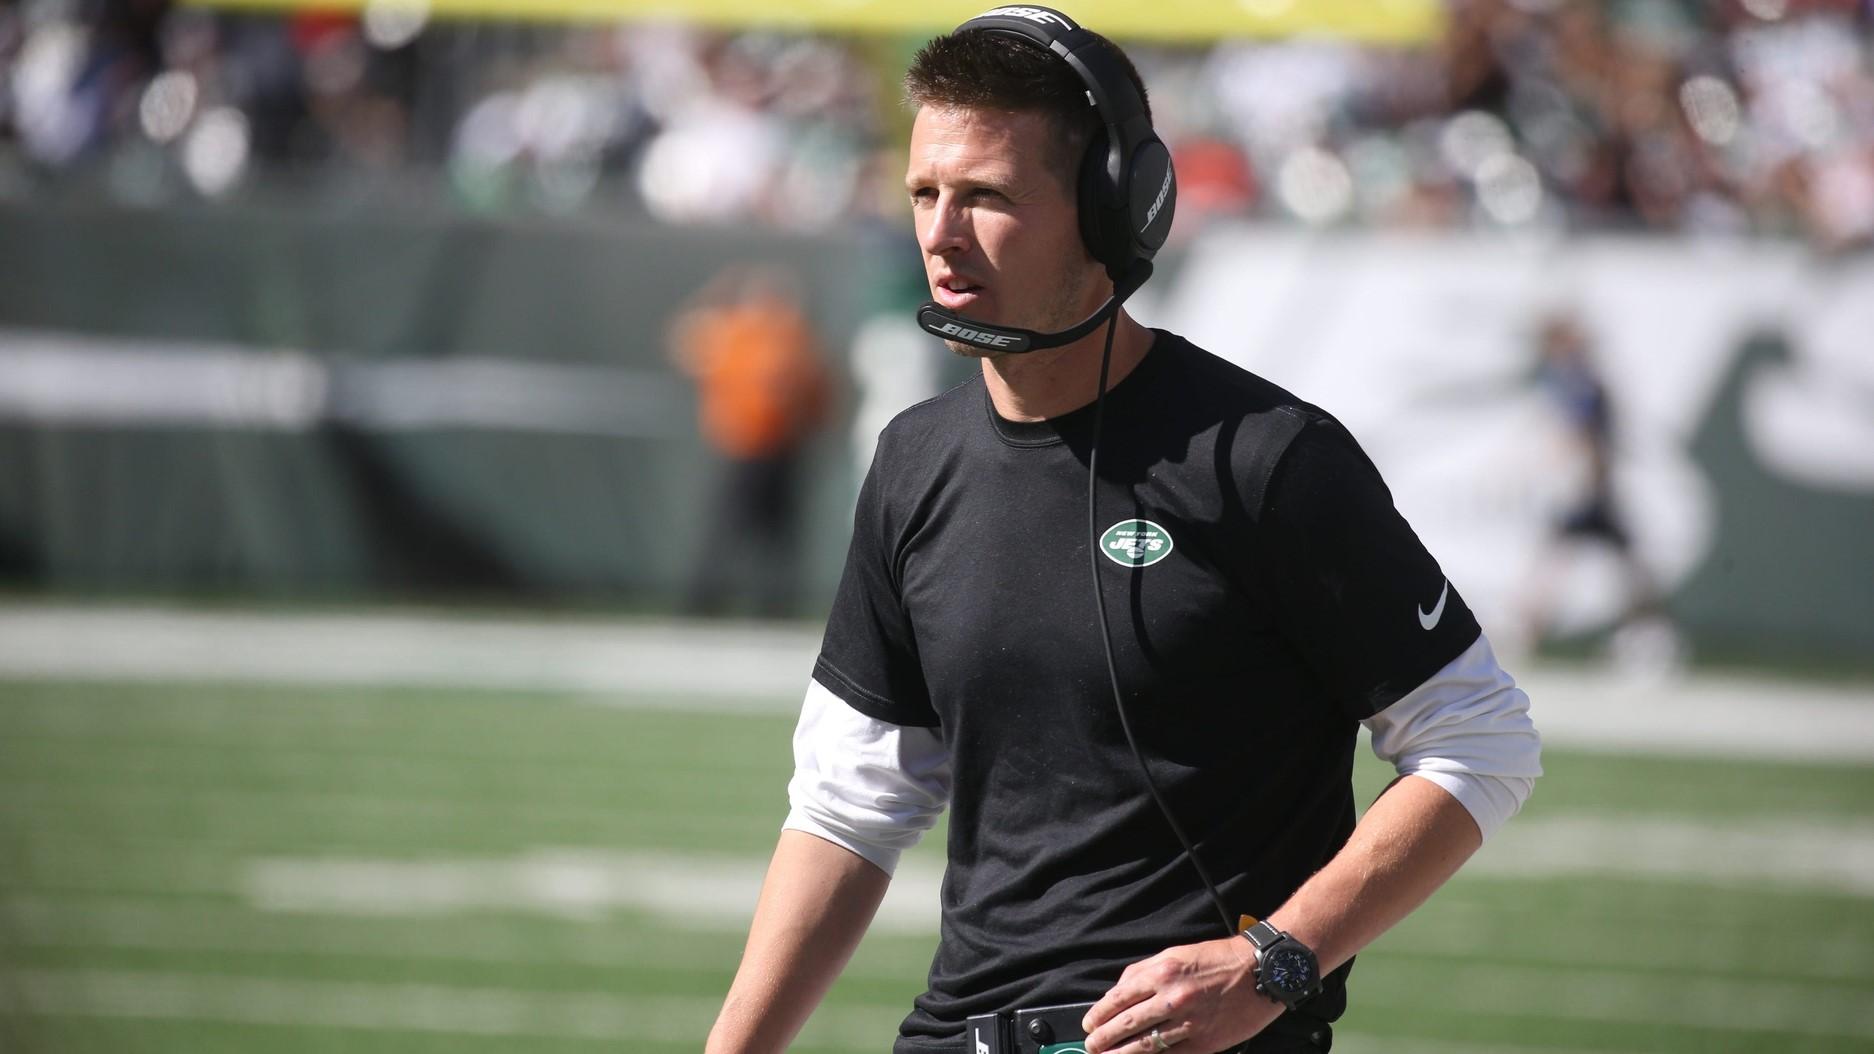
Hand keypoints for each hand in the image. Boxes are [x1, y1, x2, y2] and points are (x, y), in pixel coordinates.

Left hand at [1080, 936, 1282, 1053]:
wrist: (1260, 972)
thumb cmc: (1217, 960)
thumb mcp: (1175, 954)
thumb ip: (1143, 971)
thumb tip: (1118, 992)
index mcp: (1163, 973)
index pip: (1119, 998)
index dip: (1099, 1014)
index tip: (1089, 1024)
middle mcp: (1173, 998)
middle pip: (1127, 1024)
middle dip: (1104, 1037)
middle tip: (1091, 1046)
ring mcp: (1190, 1023)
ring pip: (1146, 1045)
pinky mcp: (1205, 1043)